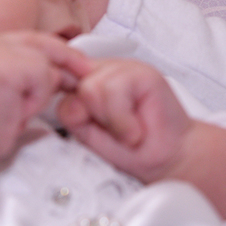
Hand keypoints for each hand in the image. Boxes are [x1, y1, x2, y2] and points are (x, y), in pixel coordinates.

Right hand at [0, 33, 90, 187]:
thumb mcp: (7, 96)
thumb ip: (26, 78)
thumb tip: (59, 74)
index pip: (26, 40)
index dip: (54, 51)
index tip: (75, 63)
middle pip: (38, 40)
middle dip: (66, 56)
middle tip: (85, 71)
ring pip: (43, 60)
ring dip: (40, 90)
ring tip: (20, 111)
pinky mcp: (4, 64)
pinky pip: (41, 74)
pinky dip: (37, 97)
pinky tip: (18, 112)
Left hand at [58, 59, 225, 217]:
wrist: (169, 158)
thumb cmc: (132, 147)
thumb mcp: (88, 133)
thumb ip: (72, 113)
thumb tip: (69, 98)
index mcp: (86, 79)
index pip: (58, 72)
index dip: (56, 87)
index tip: (71, 114)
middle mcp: (103, 69)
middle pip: (71, 83)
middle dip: (90, 116)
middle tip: (113, 130)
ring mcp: (124, 67)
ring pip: (91, 88)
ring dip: (110, 120)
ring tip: (128, 131)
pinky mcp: (143, 72)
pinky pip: (114, 92)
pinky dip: (123, 120)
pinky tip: (136, 130)